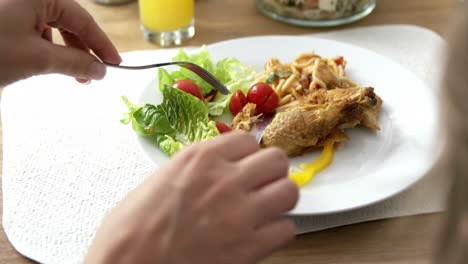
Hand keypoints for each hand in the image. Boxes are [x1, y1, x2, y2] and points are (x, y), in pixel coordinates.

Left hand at [0, 0, 120, 85]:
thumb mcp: (38, 59)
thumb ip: (74, 63)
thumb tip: (99, 70)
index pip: (83, 20)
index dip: (101, 44)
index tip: (114, 63)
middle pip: (68, 23)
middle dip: (83, 50)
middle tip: (95, 72)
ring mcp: (14, 7)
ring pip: (52, 28)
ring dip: (65, 52)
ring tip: (73, 74)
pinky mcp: (5, 20)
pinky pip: (34, 31)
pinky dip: (46, 49)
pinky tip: (46, 64)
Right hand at [84, 132, 298, 263]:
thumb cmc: (132, 228)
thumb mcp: (162, 179)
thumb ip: (198, 168)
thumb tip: (220, 167)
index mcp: (200, 158)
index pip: (248, 140)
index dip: (248, 155)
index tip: (244, 165)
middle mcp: (225, 179)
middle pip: (277, 160)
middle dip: (271, 172)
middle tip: (261, 184)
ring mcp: (240, 213)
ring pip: (289, 191)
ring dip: (280, 199)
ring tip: (265, 209)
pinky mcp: (248, 248)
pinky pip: (287, 229)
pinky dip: (278, 232)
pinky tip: (261, 235)